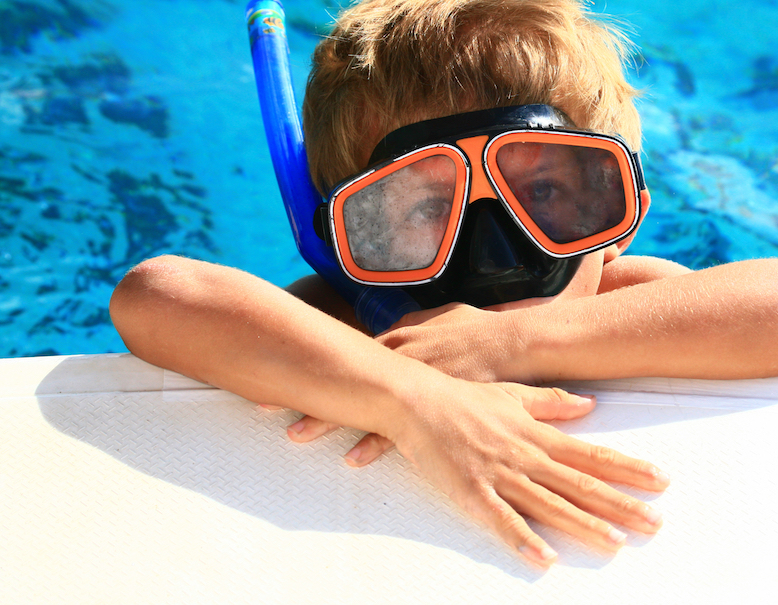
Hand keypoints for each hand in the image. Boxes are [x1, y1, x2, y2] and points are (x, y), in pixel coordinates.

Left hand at [279, 301, 528, 458]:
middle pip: (340, 374)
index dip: (309, 361)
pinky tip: (351, 460)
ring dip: (327, 419)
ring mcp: (413, 383)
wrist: (516, 344)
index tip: (275, 368)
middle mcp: (399, 358)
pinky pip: (398, 429)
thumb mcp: (445, 318)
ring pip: (361, 401)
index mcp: (400, 338)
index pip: (344, 350)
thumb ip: (417, 323)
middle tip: (261, 402)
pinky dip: (374, 443)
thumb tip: (399, 323)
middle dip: (302, 387)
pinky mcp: (432, 407)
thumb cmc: (481, 330)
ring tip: (294, 435)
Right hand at [388, 375, 668, 565]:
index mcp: (538, 435)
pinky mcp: (471, 493)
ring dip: (585, 525)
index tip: (661, 480)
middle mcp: (527, 456)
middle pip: (582, 485)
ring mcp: (500, 476)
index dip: (629, 469)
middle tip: (656, 523)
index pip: (593, 456)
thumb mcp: (513, 394)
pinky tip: (545, 559)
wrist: (416, 401)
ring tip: (617, 542)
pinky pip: (501, 521)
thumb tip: (589, 405)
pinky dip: (523, 540)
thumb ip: (551, 404)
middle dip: (622, 505)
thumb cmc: (464, 399)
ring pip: (550, 505)